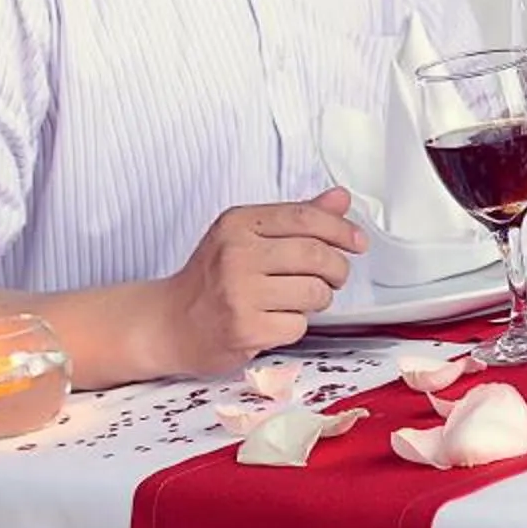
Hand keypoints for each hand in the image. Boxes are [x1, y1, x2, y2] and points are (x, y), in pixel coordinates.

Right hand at [148, 189, 367, 376]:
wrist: (170, 323)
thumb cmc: (211, 279)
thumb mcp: (246, 236)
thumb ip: (295, 218)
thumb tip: (340, 199)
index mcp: (238, 223)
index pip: (305, 217)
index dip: (341, 229)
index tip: (357, 241)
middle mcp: (236, 254)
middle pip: (316, 255)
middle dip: (337, 268)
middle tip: (335, 276)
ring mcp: (239, 292)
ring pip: (314, 292)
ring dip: (319, 298)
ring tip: (301, 299)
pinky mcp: (244, 328)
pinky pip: (298, 324)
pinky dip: (296, 325)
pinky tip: (276, 320)